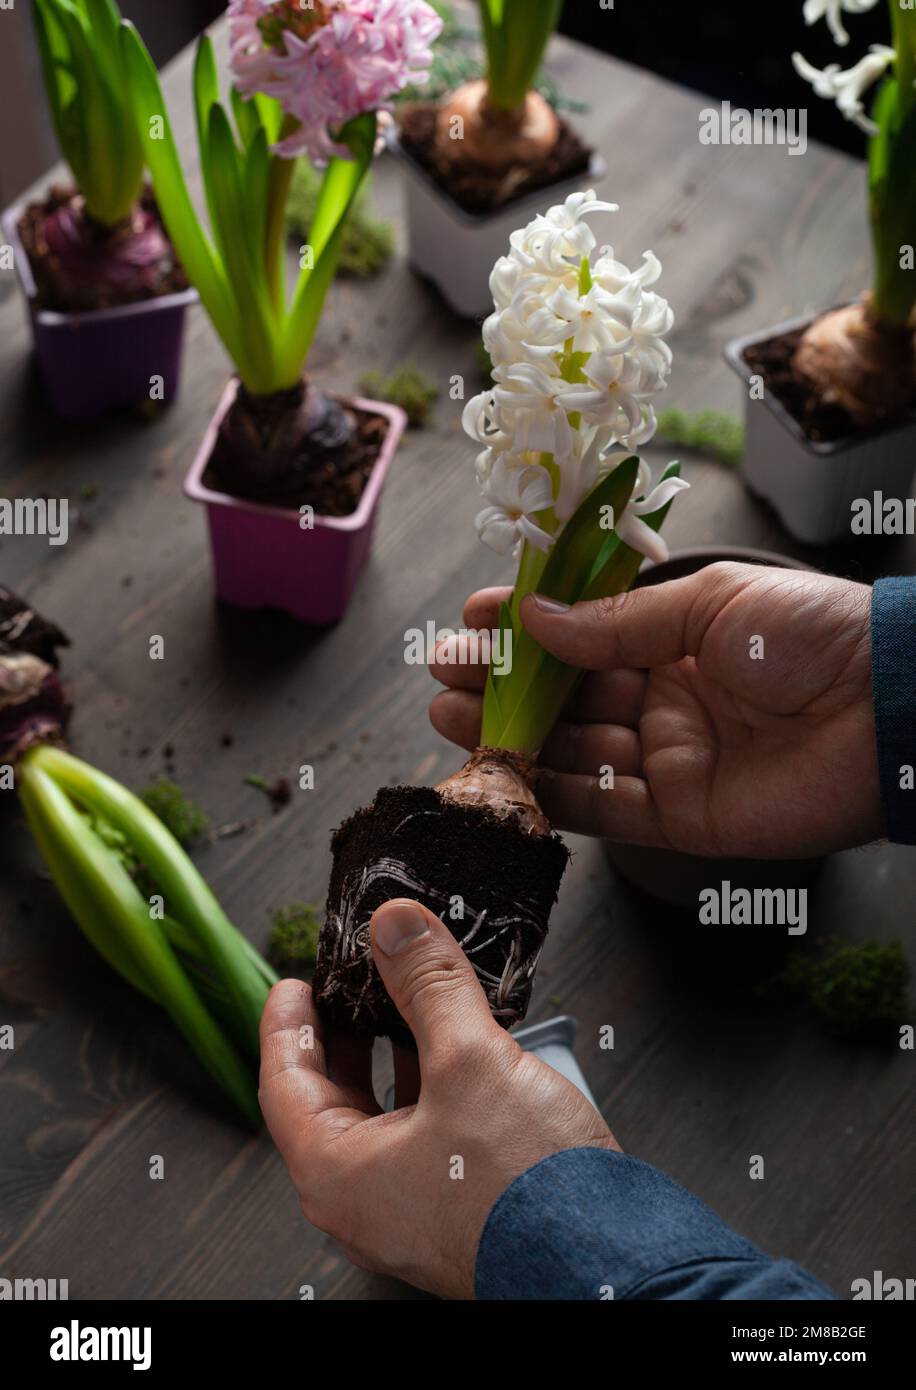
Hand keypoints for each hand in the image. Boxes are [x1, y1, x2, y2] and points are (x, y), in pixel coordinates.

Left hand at [259, 900, 615, 1299]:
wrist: (609, 1267)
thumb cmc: (529, 1194)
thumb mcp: (471, 1061)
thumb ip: (428, 984)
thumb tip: (395, 925)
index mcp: (338, 1175)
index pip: (284, 1083)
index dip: (287, 1024)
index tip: (296, 982)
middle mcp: (363, 1202)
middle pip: (328, 1100)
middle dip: (341, 1034)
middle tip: (350, 985)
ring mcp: (408, 1212)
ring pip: (377, 1118)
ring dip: (387, 1057)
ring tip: (404, 1004)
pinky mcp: (452, 1212)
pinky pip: (416, 1137)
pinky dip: (424, 1086)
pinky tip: (455, 1052)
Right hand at [430, 563, 882, 857]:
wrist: (892, 711)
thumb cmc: (813, 634)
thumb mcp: (709, 602)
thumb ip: (617, 621)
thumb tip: (534, 616)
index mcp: (678, 638)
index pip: (584, 632)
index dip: (527, 625)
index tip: (472, 615)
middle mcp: (667, 698)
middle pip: (567, 694)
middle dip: (502, 682)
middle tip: (441, 672)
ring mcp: (671, 759)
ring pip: (573, 749)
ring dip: (511, 734)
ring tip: (446, 715)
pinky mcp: (682, 816)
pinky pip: (603, 807)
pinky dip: (552, 793)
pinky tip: (503, 772)